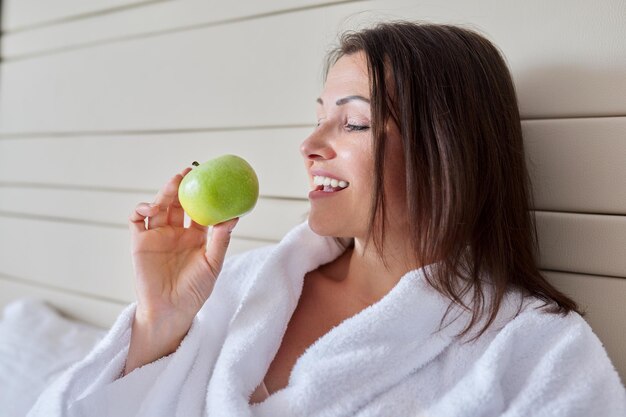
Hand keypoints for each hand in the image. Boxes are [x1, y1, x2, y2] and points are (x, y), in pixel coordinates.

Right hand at [128, 167, 237, 329]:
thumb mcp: (212, 265)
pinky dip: (142, 209)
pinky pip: (137, 220)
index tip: (212, 178)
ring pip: (160, 206)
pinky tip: (153, 207)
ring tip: (175, 181)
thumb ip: (220, 240)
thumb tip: (232, 216)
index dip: (204, 194)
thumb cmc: (194, 291)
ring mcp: (157, 235)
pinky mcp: (140, 242)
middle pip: (178, 203)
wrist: (171, 312)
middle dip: (183, 186)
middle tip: (191, 171)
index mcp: (196, 236)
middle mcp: (176, 232)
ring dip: (165, 192)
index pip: (200, 209)